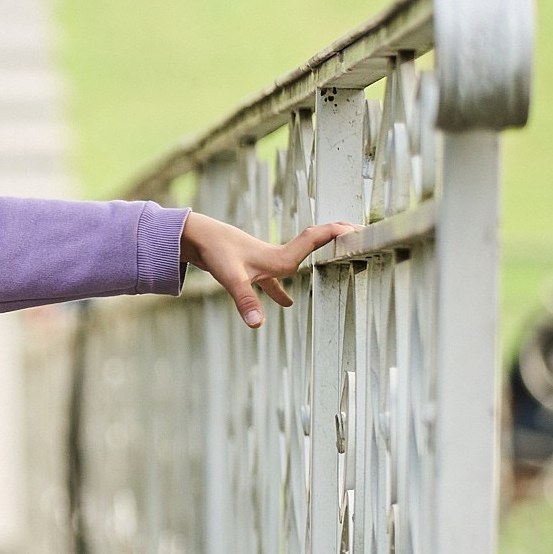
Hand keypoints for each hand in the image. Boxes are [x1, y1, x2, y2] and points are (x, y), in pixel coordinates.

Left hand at [179, 211, 354, 327]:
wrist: (194, 237)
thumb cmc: (215, 252)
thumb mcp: (232, 279)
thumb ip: (247, 301)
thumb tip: (258, 324)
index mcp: (278, 256)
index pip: (313, 239)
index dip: (336, 233)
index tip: (358, 228)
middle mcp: (275, 256)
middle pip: (311, 246)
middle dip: (333, 241)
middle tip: (356, 234)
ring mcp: (262, 262)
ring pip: (294, 263)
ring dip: (312, 263)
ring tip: (331, 270)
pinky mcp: (250, 268)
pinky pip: (272, 280)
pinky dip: (280, 290)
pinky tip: (286, 303)